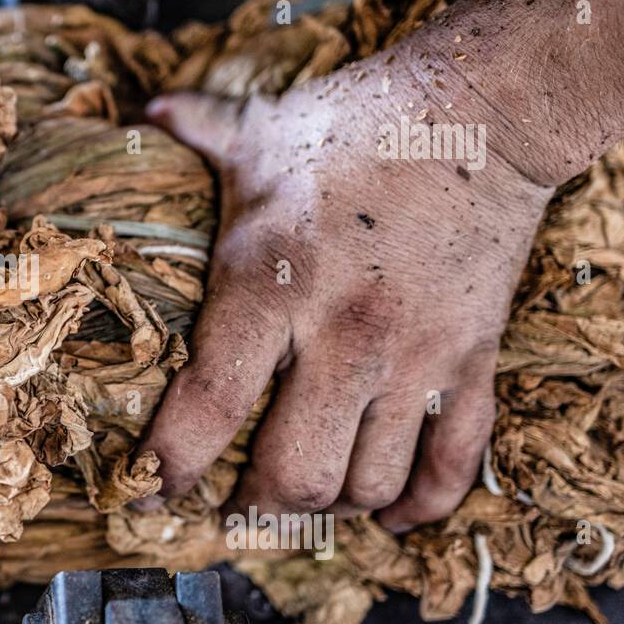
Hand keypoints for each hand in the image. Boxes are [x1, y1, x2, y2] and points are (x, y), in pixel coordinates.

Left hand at [136, 57, 552, 530]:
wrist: (482, 110)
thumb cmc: (353, 126)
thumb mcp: (257, 133)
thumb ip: (193, 133)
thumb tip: (141, 112)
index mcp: (269, 283)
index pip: (210, 405)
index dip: (171, 465)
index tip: (145, 491)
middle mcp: (341, 332)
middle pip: (293, 471)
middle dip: (252, 503)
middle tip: (230, 503)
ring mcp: (414, 354)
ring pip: (366, 483)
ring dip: (329, 506)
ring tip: (301, 495)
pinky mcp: (472, 360)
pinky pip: (452, 465)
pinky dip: (419, 505)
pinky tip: (391, 513)